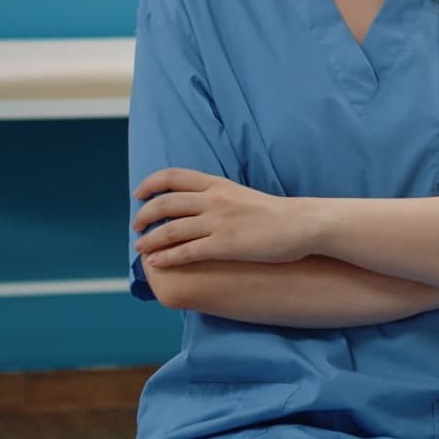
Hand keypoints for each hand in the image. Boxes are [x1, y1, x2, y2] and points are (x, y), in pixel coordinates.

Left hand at [132, 168, 311, 267]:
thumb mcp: (242, 195)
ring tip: (140, 247)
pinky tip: (156, 263)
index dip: (151, 184)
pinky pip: (187, 251)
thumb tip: (200, 206)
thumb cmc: (276, 214)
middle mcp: (214, 200)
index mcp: (218, 184)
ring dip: (150, 239)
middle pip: (165, 203)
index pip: (173, 176)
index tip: (139, 194)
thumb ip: (219, 198)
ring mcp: (219, 222)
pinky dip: (167, 257)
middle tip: (136, 226)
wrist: (302, 224)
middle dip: (144, 215)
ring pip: (171, 229)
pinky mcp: (225, 245)